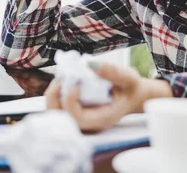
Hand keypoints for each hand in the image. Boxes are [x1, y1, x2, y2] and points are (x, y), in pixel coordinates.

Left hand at [45, 63, 172, 131]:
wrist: (133, 96)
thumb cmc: (131, 88)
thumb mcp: (128, 77)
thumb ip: (112, 72)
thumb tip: (90, 63)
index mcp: (103, 118)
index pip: (78, 118)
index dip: (70, 100)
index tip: (75, 83)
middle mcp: (89, 123)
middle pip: (61, 118)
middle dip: (55, 97)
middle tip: (60, 78)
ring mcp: (82, 119)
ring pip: (56, 113)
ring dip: (53, 94)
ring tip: (60, 77)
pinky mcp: (76, 112)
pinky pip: (59, 107)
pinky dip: (56, 93)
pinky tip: (63, 80)